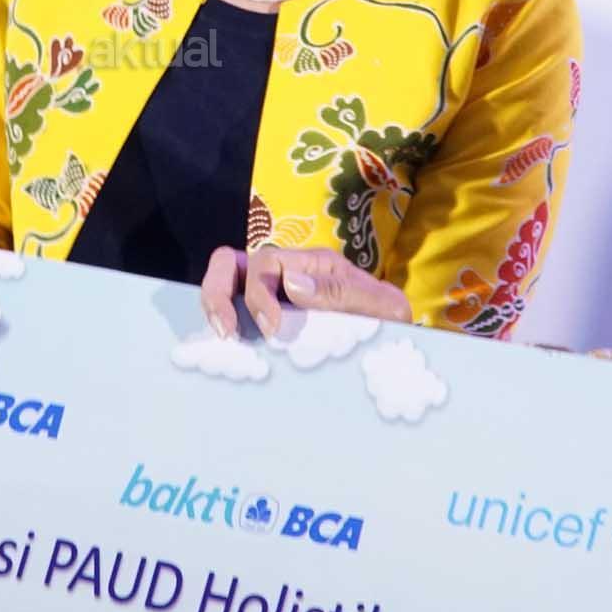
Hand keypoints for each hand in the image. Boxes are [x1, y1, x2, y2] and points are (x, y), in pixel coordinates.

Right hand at [198, 246, 411, 338]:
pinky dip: (225, 324)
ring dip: (215, 306)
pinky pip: (236, 312)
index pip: (265, 262)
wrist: (396, 344)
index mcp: (311, 265)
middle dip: (218, 293)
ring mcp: (274, 296)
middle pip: (232, 264)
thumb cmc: (389, 321)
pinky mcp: (268, 320)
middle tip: (228, 333)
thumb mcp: (379, 307)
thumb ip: (340, 292)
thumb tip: (292, 283)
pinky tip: (233, 350)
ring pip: (226, 283)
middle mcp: (286, 274)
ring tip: (225, 340)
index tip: (273, 329)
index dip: (258, 293)